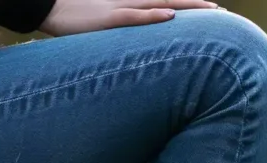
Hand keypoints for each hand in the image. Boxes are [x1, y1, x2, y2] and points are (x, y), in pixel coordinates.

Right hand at [40, 0, 220, 36]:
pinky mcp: (107, 18)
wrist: (46, 9)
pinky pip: (133, 16)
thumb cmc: (74, 22)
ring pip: (159, 4)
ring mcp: (119, 9)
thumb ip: (125, 37)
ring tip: (210, 9)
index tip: (210, 12)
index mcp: (129, 7)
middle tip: (221, 11)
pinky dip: (153, 16)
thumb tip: (141, 53)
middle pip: (169, 1)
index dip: (187, 8)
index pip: (164, 5)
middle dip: (196, 7)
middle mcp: (129, 4)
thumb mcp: (105, 31)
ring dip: (185, 7)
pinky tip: (171, 16)